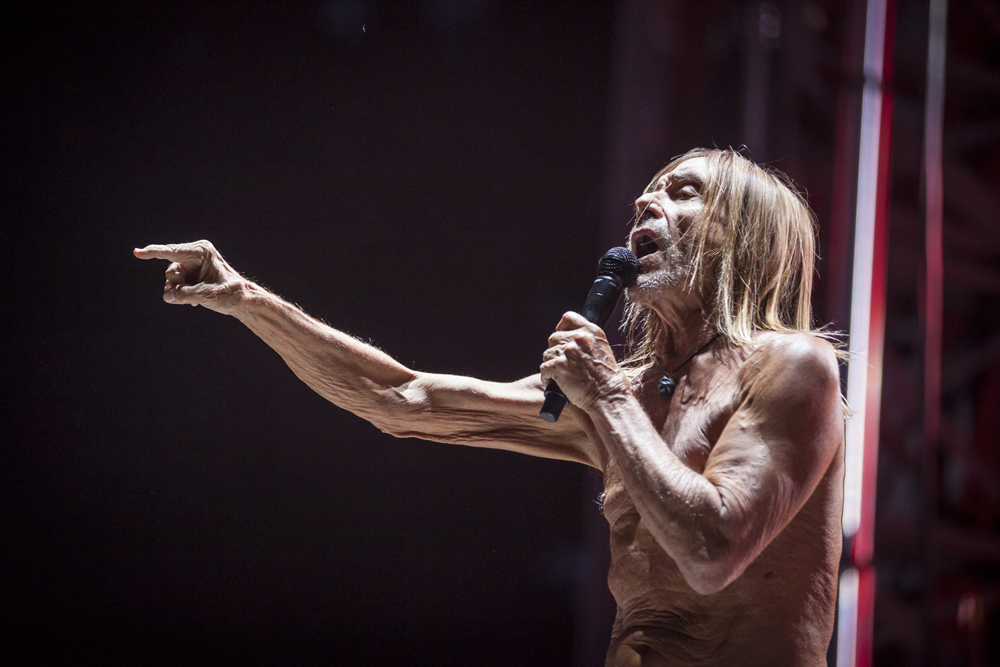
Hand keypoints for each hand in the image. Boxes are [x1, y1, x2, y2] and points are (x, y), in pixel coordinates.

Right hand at [134, 240, 248, 315]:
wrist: (243, 300)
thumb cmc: (231, 294)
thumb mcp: (207, 295)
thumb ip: (185, 294)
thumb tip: (167, 296)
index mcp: (201, 252)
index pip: (172, 253)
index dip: (153, 252)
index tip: (137, 252)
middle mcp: (195, 254)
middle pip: (171, 271)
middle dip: (176, 286)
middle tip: (190, 296)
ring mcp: (193, 263)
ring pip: (172, 279)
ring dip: (181, 291)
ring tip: (197, 298)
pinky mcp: (192, 272)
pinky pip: (177, 283)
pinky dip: (183, 292)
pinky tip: (197, 299)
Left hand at [540, 311, 629, 412]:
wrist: (608, 396)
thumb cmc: (608, 378)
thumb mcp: (603, 350)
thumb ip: (587, 342)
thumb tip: (570, 341)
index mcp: (592, 332)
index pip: (568, 317)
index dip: (562, 328)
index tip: (562, 338)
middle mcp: (579, 338)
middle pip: (554, 338)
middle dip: (556, 351)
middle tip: (564, 364)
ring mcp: (568, 351)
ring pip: (547, 354)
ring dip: (551, 365)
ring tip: (562, 376)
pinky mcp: (559, 365)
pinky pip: (544, 368)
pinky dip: (547, 377)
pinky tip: (556, 383)